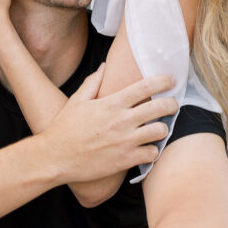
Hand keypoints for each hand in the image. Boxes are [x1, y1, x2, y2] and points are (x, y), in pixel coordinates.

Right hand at [45, 66, 177, 183]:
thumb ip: (92, 82)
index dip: (163, 81)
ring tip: (158, 128)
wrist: (55, 158)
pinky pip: (152, 154)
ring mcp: (125, 141)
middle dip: (171, 104)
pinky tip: (148, 148)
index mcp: (111, 103)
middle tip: (172, 105)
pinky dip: (153, 151)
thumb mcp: (76, 101)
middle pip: (160, 107)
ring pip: (160, 131)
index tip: (171, 80)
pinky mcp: (125, 160)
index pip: (145, 86)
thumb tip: (104, 67)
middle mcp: (121, 121)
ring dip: (163, 128)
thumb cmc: (64, 129)